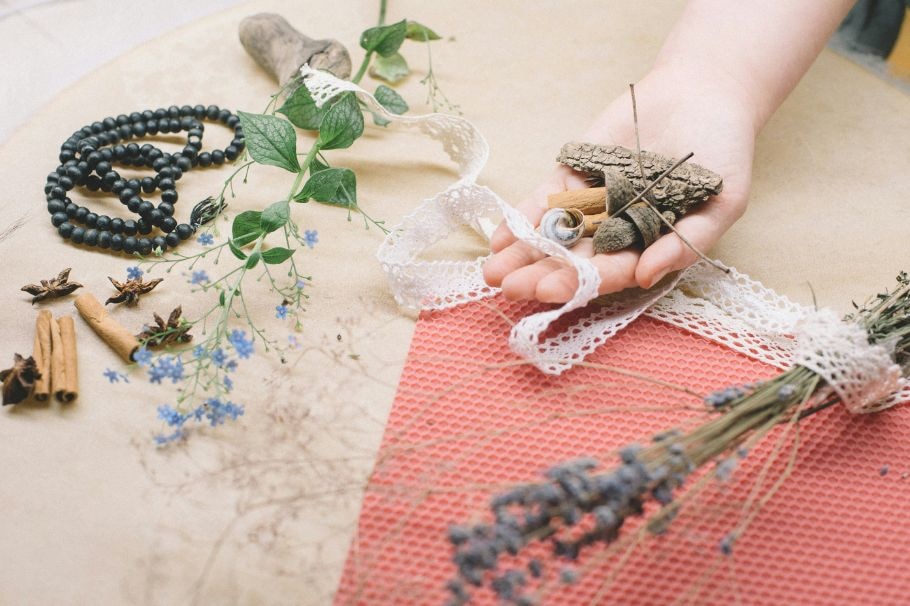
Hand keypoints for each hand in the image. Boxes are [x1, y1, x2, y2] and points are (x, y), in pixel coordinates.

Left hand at [482, 63, 757, 302]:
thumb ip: (687, 241)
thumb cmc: (725, 151)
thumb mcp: (723, 201)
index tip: (549, 291)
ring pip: (552, 234)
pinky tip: (500, 237)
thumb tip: (644, 277)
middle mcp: (616, 230)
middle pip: (573, 259)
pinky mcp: (577, 171)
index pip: (610, 272)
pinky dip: (524, 216)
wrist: (708, 92)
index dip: (581, 282)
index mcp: (649, 246)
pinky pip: (546, 198)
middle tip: (507, 287)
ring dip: (523, 253)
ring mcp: (593, 201)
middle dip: (539, 274)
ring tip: (491, 271)